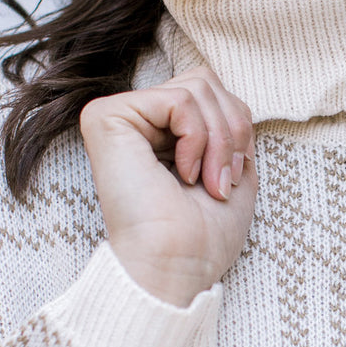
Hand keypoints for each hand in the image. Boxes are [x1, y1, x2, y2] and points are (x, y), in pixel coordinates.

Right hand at [79, 67, 256, 306]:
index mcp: (160, 133)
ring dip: (220, 140)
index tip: (234, 178)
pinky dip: (198, 138)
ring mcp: (118, 116)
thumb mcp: (233, 169)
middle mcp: (136, 121)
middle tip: (224, 180)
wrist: (176, 266)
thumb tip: (234, 101)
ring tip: (207, 182)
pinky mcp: (107, 117)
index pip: (213, 93)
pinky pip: (178, 99)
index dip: (238, 129)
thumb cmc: (202, 236)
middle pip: (206, 80)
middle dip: (233, 129)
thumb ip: (229, 127)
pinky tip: (183, 174)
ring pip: (198, 85)